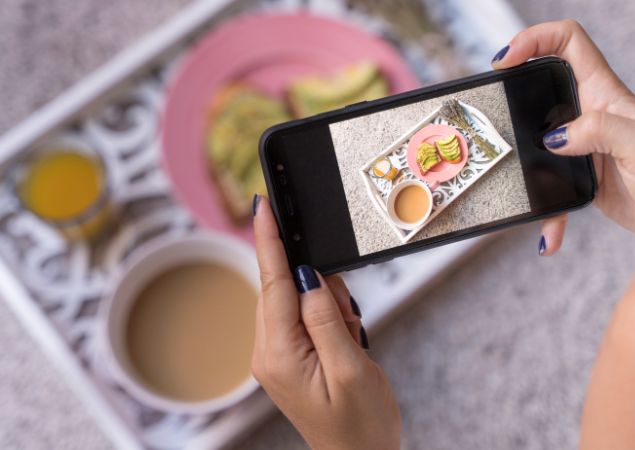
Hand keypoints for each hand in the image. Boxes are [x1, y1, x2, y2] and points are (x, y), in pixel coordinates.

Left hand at [251, 196, 400, 449]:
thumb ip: (326, 316)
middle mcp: (269, 352)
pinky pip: (305, 316)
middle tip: (348, 317)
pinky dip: (329, 316)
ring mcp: (277, 356)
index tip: (263, 205)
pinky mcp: (289, 357)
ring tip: (350, 339)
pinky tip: (345, 339)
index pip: (272, 282)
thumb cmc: (360, 425)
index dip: (269, 239)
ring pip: (297, 300)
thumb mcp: (351, 367)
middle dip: (319, 284)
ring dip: (328, 305)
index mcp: (279, 354)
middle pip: (283, 287)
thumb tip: (306, 273)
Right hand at [491, 20, 634, 254]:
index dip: (535, 40)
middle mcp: (588, 114)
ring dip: (519, 158)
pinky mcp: (576, 177)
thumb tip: (554, 138)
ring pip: (535, 140)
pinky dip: (547, 217)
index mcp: (604, 94)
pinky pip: (549, 193)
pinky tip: (549, 240)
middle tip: (492, 105)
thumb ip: (601, 130)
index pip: (568, 43)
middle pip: (541, 84)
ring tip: (503, 171)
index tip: (507, 59)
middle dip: (513, 89)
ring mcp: (580, 146)